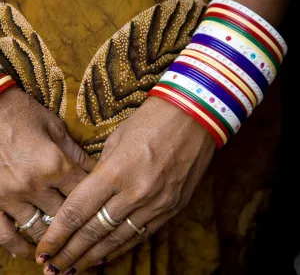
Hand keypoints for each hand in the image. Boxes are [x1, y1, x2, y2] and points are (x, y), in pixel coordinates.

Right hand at [0, 88, 95, 259]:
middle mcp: (34, 185)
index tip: (101, 205)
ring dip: (53, 239)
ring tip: (66, 247)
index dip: (95, 198)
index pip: (83, 191)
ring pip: (38, 228)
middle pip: (65, 213)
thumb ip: (76, 153)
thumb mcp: (55, 128)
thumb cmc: (24, 114)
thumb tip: (96, 168)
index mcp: (54, 165)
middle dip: (79, 221)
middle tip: (89, 228)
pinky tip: (32, 253)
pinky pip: (4, 234)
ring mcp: (9, 197)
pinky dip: (18, 247)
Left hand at [36, 97, 214, 273]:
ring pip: (118, 238)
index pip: (78, 211)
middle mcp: (136, 193)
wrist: (194, 117)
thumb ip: (101, 168)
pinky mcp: (173, 206)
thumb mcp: (117, 139)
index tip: (44, 250)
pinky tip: (106, 256)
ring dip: (93, 256)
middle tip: (52, 269)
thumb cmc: (151, 120)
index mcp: (116, 171)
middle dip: (70, 252)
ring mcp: (157, 202)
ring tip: (74, 269)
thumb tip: (90, 191)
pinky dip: (122, 247)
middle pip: (95, 231)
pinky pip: (142, 233)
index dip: (58, 234)